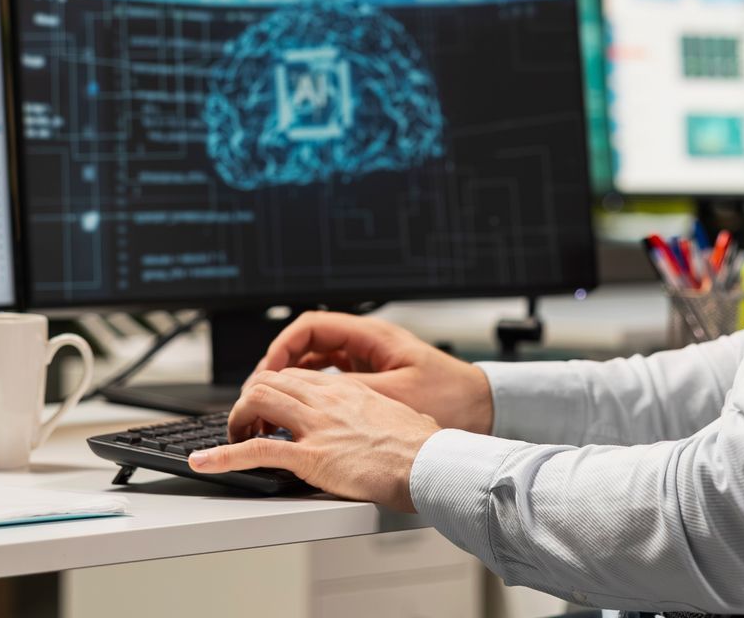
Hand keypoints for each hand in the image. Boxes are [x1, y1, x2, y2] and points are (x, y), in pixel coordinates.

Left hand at [192, 369, 439, 510]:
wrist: (430, 464)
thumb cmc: (425, 447)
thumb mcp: (407, 416)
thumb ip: (394, 415)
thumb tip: (409, 422)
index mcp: (346, 391)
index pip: (295, 378)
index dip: (275, 391)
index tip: (270, 410)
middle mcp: (326, 401)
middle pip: (269, 383)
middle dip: (250, 403)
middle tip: (248, 426)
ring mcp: (314, 427)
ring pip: (256, 403)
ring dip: (236, 421)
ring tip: (232, 439)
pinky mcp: (309, 456)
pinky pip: (254, 452)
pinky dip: (221, 456)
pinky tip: (203, 462)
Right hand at [249, 312, 493, 434]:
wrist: (485, 409)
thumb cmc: (451, 396)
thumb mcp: (394, 395)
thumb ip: (350, 393)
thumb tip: (309, 399)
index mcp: (370, 336)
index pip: (310, 327)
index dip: (281, 347)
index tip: (266, 373)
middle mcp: (367, 344)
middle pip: (307, 345)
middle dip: (279, 367)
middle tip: (259, 395)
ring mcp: (369, 362)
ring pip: (317, 364)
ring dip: (293, 382)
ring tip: (273, 407)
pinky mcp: (374, 381)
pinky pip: (332, 381)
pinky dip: (312, 394)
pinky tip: (302, 416)